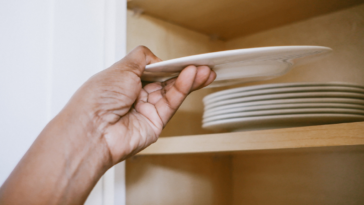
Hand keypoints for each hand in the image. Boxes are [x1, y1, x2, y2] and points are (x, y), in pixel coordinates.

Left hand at [65, 46, 215, 163]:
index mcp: (124, 81)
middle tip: (201, 65)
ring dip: (188, 80)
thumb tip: (158, 59)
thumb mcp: (122, 67)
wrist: (93, 129)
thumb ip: (142, 58)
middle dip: (183, 73)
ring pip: (171, 92)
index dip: (168, 65)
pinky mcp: (155, 123)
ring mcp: (145, 110)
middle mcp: (135, 96)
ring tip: (204, 70)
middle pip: (165, 82)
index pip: (153, 70)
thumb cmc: (98, 98)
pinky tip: (191, 77)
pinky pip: (171, 103)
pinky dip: (182, 89)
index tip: (183, 59)